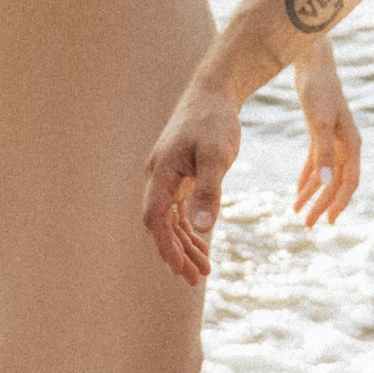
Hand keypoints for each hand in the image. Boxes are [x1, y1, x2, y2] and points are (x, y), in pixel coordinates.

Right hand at [143, 81, 243, 284]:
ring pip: (170, 219)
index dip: (166, 245)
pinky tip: (203, 245)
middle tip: (196, 279)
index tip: (179, 269)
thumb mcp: (217, 155)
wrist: (215, 93)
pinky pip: (179, 209)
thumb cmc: (215, 121)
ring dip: (184, 244)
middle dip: (176, 252)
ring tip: (204, 270)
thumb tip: (202, 228)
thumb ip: (209, 191)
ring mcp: (167, 177)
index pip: (156, 217)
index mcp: (161, 172)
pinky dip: (190, 229)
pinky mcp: (179, 175)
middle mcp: (159, 176)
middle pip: (161, 224)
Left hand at [291, 47, 360, 230]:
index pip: (349, 182)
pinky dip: (308, 178)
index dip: (339, 204)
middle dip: (322, 205)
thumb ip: (323, 153)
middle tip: (307, 225)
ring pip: (326, 175)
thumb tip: (326, 183)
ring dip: (313, 194)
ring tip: (298, 212)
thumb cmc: (319, 91)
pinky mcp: (321, 134)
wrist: (314, 65)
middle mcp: (347, 145)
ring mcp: (335, 140)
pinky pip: (316, 163)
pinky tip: (297, 191)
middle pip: (336, 183)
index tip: (327, 222)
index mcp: (352, 145)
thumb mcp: (318, 123)